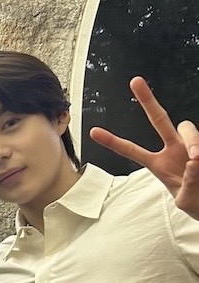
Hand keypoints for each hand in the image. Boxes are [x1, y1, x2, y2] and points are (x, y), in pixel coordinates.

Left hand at [90, 76, 198, 219]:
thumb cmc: (196, 200)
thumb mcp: (185, 200)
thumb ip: (188, 183)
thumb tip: (194, 161)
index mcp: (158, 164)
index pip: (132, 150)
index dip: (113, 141)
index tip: (93, 131)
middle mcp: (173, 150)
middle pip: (159, 119)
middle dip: (147, 100)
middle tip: (135, 81)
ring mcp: (191, 146)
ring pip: (187, 128)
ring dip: (193, 141)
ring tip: (195, 158)